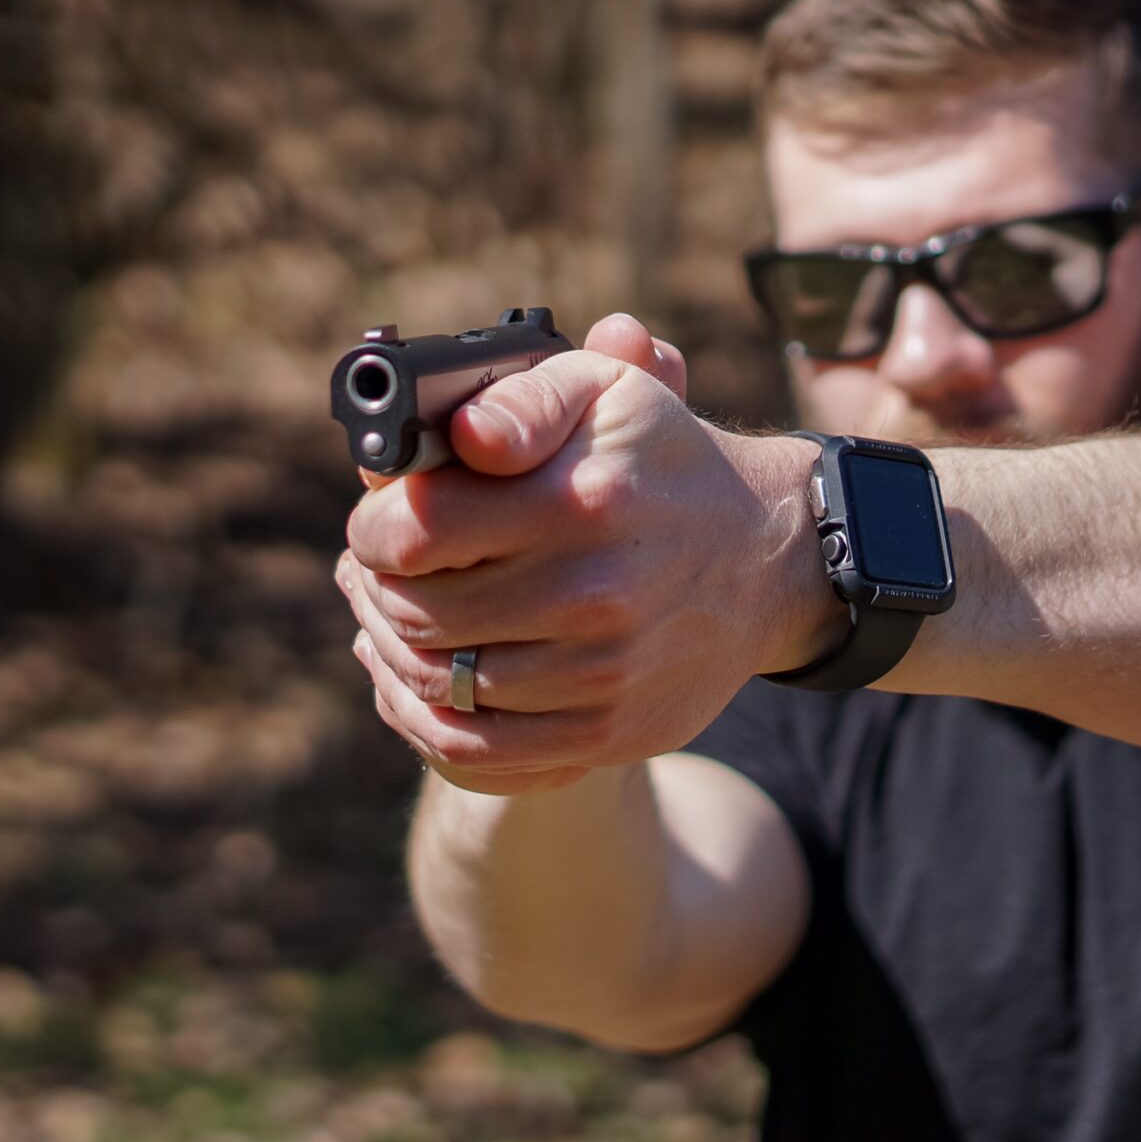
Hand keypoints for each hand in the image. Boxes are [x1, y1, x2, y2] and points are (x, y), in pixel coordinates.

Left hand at [336, 312, 831, 793]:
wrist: (766, 560)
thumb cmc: (660, 463)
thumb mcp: (604, 394)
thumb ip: (521, 400)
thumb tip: (461, 437)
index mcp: (580, 500)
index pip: (417, 532)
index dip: (374, 528)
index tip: (377, 522)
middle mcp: (593, 592)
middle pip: (416, 612)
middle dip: (378, 587)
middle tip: (376, 571)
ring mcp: (601, 672)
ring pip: (438, 684)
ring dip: (394, 651)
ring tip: (395, 616)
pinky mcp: (608, 731)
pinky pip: (477, 747)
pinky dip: (428, 714)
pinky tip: (423, 676)